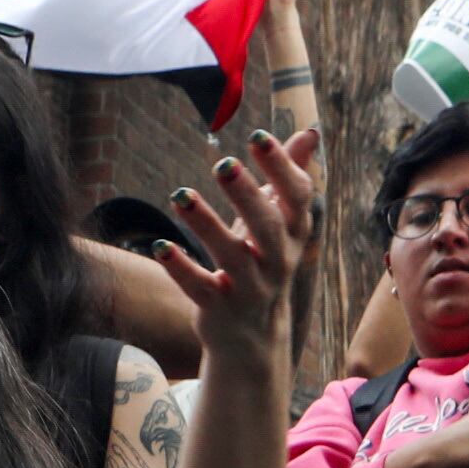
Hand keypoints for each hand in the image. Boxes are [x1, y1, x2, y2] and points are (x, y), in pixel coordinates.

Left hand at [153, 130, 320, 372]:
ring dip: (206, 224)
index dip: (282, 167)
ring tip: (180, 195)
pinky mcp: (218, 308)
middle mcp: (277, 261)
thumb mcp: (279, 222)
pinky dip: (180, 267)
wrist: (252, 335)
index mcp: (294, 235)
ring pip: (231, 255)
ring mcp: (249, 287)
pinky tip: (159, 246)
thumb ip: (289, 178)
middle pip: (267, 225)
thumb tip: (310, 132)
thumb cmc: (263, 262)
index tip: (258, 136)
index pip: (298, 197)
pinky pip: (199, 287)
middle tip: (223, 163)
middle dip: (246, 194)